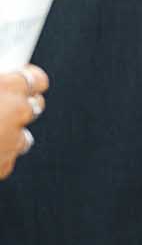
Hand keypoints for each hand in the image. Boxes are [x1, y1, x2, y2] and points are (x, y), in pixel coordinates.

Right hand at [0, 64, 47, 180]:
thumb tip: (3, 79)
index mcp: (6, 88)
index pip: (36, 79)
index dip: (29, 79)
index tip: (24, 78)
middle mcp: (16, 114)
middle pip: (36, 106)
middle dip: (23, 104)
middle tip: (4, 103)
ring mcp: (11, 143)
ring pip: (24, 137)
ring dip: (11, 132)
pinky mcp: (3, 167)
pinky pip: (8, 158)